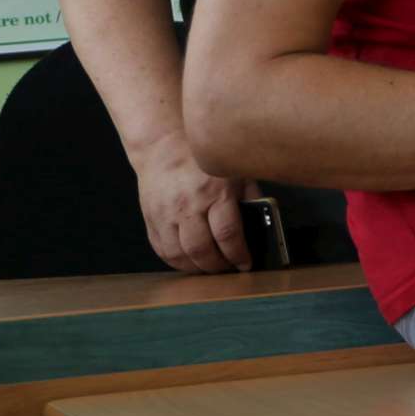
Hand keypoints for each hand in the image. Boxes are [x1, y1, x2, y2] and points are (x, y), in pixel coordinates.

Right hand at [129, 133, 250, 273]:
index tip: (245, 264)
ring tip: (211, 266)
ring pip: (179, 255)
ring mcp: (165, 214)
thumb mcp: (237, 172)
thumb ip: (251, 198)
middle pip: (202, 250)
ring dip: (197, 268)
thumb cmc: (203, 159)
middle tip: (229, 268)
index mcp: (214, 192)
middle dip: (218, 266)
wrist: (162, 146)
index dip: (238, 255)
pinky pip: (162, 249)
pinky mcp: (150, 218)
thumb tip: (264, 226)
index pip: (227, 234)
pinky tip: (190, 260)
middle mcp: (187, 205)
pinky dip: (177, 261)